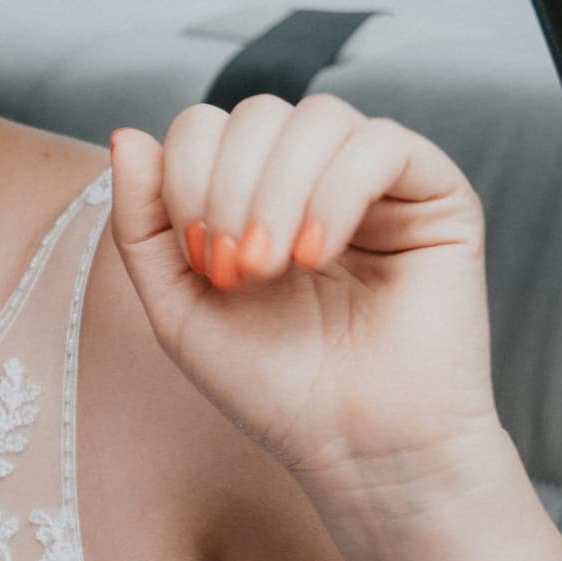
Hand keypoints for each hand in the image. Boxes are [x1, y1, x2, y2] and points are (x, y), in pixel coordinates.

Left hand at [106, 98, 504, 497]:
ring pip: (318, 117)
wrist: (359, 449)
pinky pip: (383, 143)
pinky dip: (338, 190)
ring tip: (280, 267)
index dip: (188, 178)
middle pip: (257, 111)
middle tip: (239, 270)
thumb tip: (126, 136)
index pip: (208, 126)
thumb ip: (142, 225)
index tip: (202, 262)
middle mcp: (315, 176)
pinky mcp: (436, 195)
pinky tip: (319, 252)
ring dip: (279, 189)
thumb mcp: (180, 307)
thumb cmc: (277, 388)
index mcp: (254, 194)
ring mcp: (378, 181)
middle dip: (230, 187)